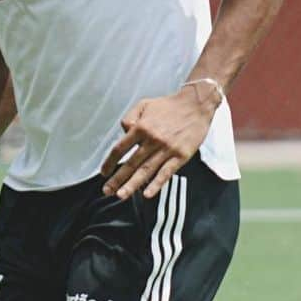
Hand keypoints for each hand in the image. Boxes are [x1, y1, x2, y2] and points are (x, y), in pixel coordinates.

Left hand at [101, 86, 219, 200]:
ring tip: (121, 195)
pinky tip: (147, 194)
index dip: (109, 162)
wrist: (196, 104)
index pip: (120, 148)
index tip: (104, 172)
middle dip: (117, 179)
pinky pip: (166, 173)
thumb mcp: (144, 104)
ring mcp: (167, 149)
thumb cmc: (169, 106)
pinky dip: (156, 184)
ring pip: (146, 170)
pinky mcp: (181, 155)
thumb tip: (123, 132)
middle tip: (107, 191)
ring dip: (132, 185)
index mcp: (141, 127)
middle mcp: (152, 139)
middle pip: (130, 163)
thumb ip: (130, 117)